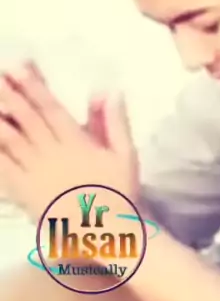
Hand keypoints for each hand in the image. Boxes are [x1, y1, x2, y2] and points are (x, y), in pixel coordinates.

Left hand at [0, 61, 138, 222]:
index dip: (34, 86)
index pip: (51, 109)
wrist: (108, 234)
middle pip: (26, 120)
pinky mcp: (23, 194)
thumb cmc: (119, 192)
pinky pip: (3, 171)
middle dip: (9, 96)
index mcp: (77, 143)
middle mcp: (52, 154)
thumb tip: (108, 89)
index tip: (19, 66)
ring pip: (9, 142)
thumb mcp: (126, 154)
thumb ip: (115, 121)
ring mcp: (35, 175)